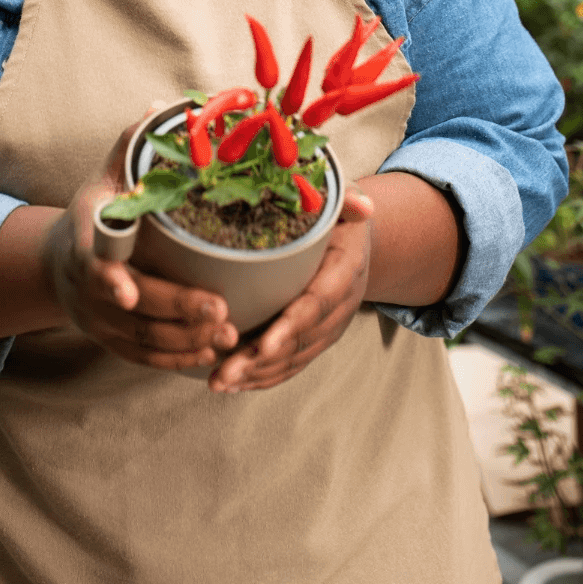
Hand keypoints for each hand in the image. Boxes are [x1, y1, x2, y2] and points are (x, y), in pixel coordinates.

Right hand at [41, 117, 238, 370]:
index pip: (92, 261)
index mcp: (84, 238)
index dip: (109, 277)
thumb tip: (162, 107)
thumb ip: (131, 143)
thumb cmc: (96, 212)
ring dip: (184, 340)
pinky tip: (210, 352)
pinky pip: (143, 358)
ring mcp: (97, 317)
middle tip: (221, 309)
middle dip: (175, 309)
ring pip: (139, 339)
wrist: (57, 264)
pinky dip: (176, 359)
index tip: (129, 291)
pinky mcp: (110, 340)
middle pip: (128, 307)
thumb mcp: (106, 175)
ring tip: (228, 332)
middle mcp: (85, 283)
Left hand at [206, 187, 375, 393]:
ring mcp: (330, 326)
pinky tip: (234, 384)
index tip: (263, 345)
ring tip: (219, 382)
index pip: (318, 303)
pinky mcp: (317, 337)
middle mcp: (341, 306)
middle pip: (302, 340)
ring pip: (295, 358)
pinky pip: (293, 363)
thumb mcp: (342, 198)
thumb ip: (347, 199)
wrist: (356, 239)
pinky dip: (264, 377)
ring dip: (258, 374)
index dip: (292, 326)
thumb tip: (362, 205)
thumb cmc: (338, 214)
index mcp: (345, 270)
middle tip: (225, 372)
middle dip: (263, 360)